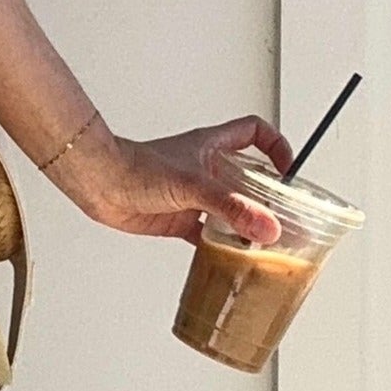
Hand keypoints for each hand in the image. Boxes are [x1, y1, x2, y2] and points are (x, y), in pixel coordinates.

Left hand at [47, 111, 292, 243]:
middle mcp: (206, 169)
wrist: (100, 185)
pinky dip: (221, 245)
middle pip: (248, 175)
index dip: (276, 145)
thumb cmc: (137, 168)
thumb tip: (266, 226)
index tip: (289, 168)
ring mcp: (193, 195)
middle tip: (287, 214)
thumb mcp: (193, 184)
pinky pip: (209, 234)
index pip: (254, 133)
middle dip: (268, 193)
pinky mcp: (179, 219)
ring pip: (230, 207)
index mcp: (213, 146)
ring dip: (246, 222)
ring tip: (266, 241)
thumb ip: (231, 207)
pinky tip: (232, 257)